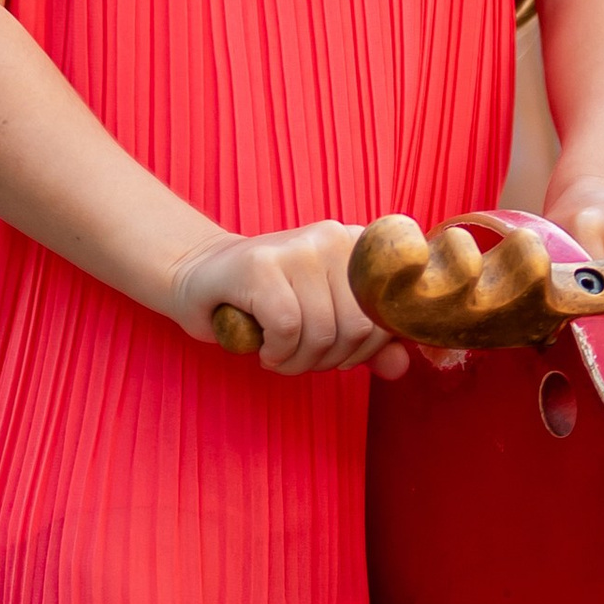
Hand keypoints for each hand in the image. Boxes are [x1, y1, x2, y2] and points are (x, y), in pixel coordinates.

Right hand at [171, 225, 411, 378]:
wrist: (203, 279)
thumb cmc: (271, 304)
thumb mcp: (328, 322)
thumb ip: (369, 343)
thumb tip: (400, 366)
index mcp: (359, 247)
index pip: (389, 314)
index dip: (367, 349)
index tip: (338, 352)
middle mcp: (334, 237)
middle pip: (359, 327)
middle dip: (330, 360)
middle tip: (300, 358)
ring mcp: (298, 246)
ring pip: (324, 331)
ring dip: (298, 362)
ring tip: (280, 355)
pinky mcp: (261, 264)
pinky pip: (288, 328)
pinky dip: (277, 352)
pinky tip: (264, 348)